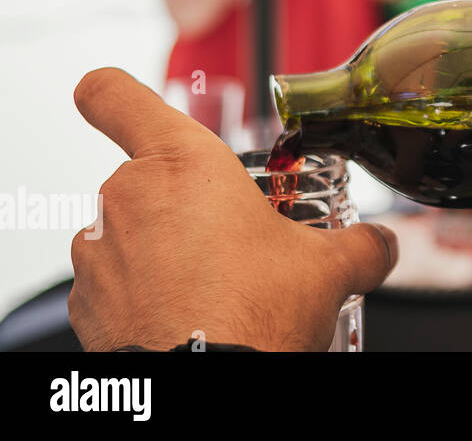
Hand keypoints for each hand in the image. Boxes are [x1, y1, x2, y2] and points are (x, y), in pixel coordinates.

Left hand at [68, 68, 397, 351]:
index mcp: (184, 164)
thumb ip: (361, 243)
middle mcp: (127, 197)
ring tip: (213, 287)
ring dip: (161, 251)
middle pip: (147, 178)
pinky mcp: (86, 305)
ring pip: (130, 233)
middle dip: (185, 206)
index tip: (112, 99)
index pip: (113, 95)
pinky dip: (142, 296)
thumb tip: (381, 245)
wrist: (211, 384)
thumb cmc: (257, 314)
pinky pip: (115, 284)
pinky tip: (186, 317)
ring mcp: (98, 253)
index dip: (110, 92)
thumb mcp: (331, 268)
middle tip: (231, 242)